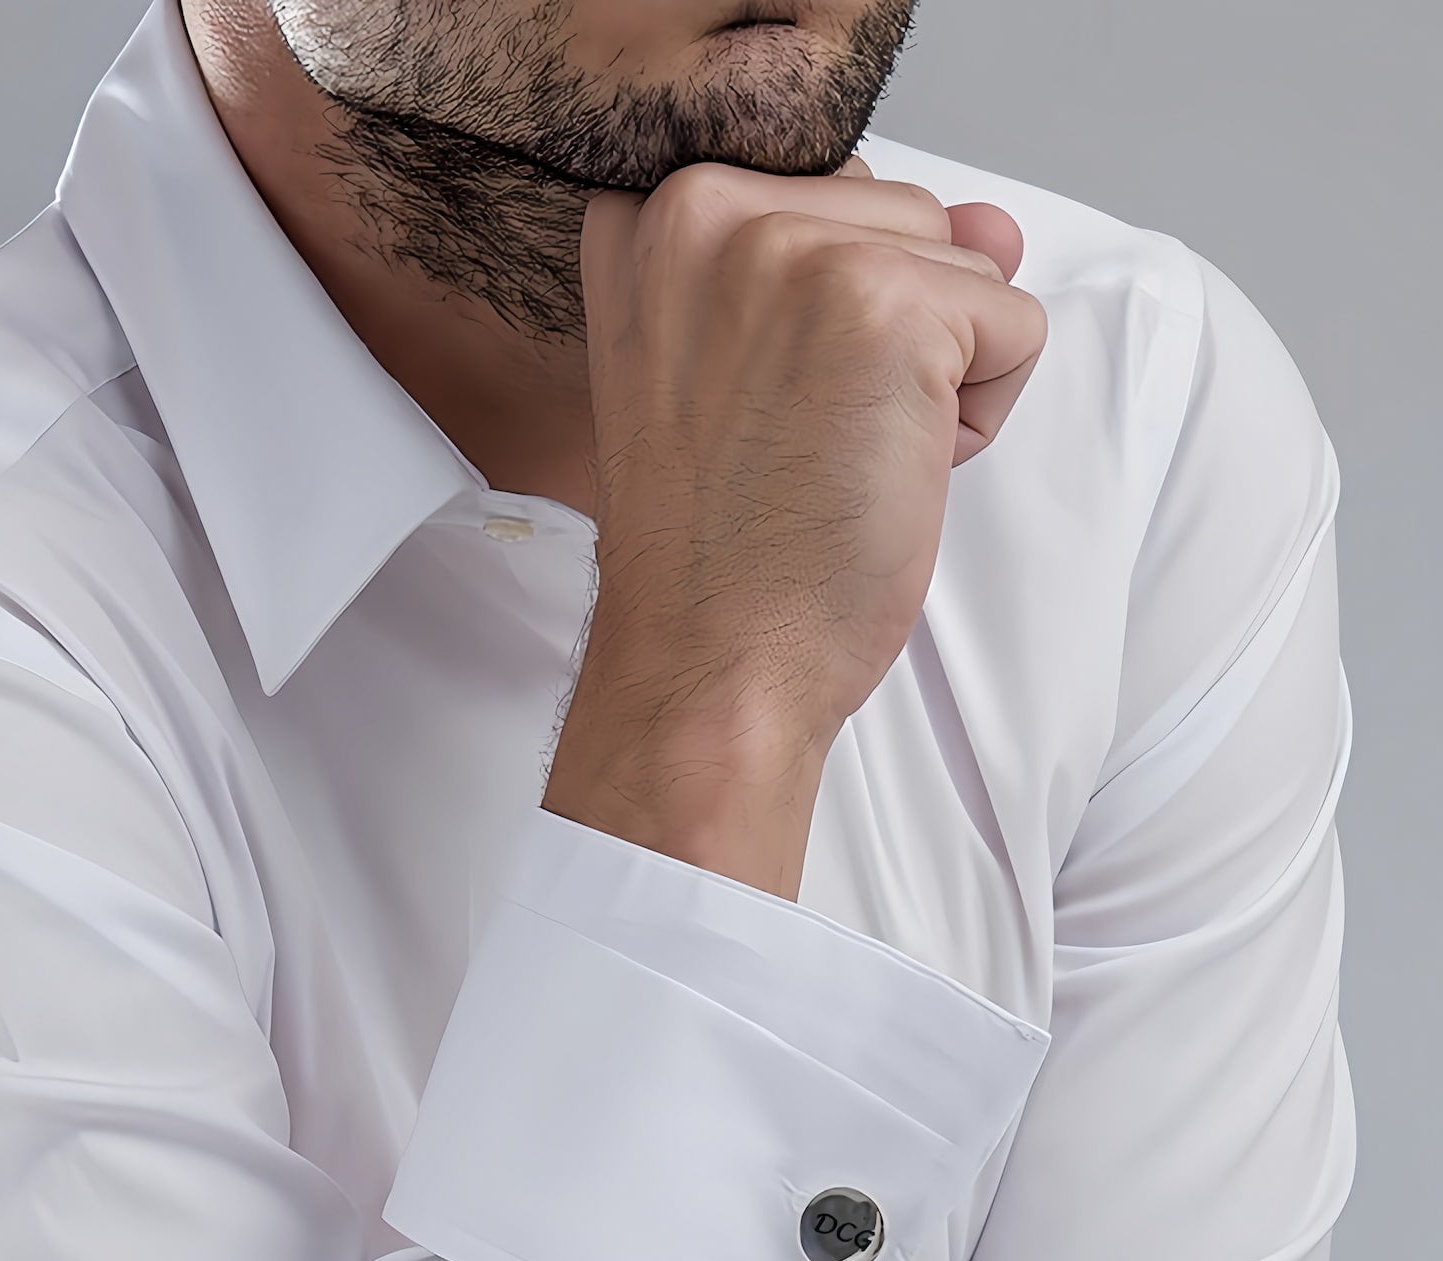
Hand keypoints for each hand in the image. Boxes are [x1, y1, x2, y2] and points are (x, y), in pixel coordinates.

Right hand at [542, 152, 1046, 897]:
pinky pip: (1013, 324)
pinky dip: (981, 413)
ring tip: (835, 455)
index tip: (762, 398)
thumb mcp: (734, 365)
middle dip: (888, 334)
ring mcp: (796, 249)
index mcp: (654, 213)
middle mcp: (706, 204)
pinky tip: (890, 472)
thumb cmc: (718, 544)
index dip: (823, 310)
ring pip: (961, 265)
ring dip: (937, 373)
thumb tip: (994, 222)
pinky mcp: (886, 306)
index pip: (822, 195)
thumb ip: (842, 262)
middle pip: (897, 216)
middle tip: (798, 437)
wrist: (709, 660)